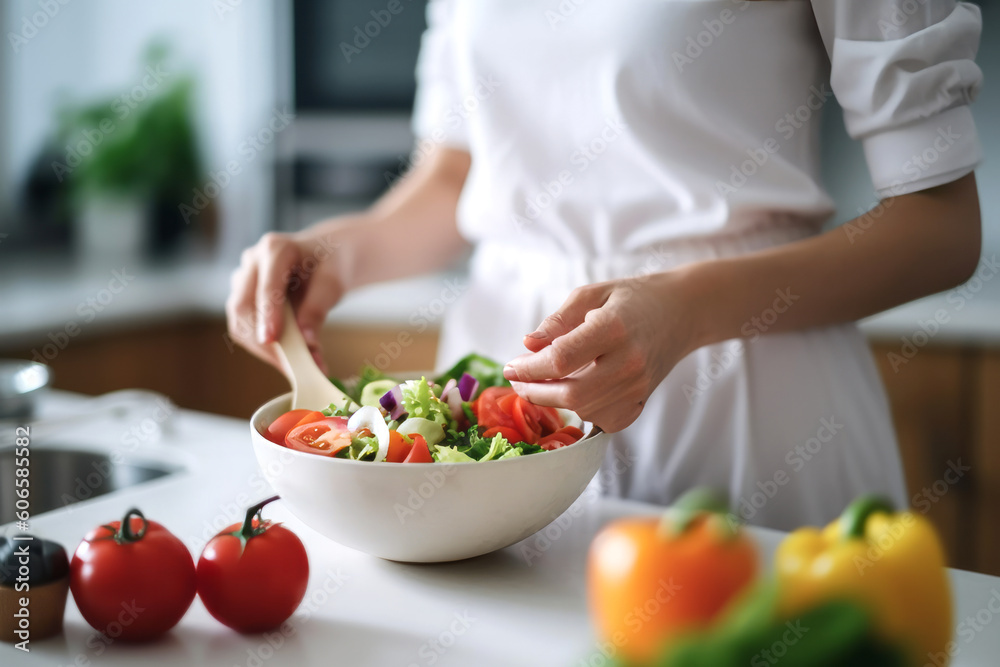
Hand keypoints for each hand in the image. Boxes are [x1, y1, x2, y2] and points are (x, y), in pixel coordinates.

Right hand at [226, 224, 350, 371]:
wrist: (325, 258)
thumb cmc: (330, 265)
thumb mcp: (332, 283)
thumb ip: (317, 308)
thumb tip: (306, 342)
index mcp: (275, 249)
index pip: (266, 286)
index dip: (267, 314)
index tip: (271, 340)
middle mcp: (252, 262)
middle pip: (243, 308)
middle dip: (266, 343)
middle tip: (297, 368)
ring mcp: (243, 281)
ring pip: (240, 324)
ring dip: (268, 351)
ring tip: (302, 366)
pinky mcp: (243, 300)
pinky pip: (246, 331)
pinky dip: (267, 350)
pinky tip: (291, 360)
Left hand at [502, 272, 694, 431]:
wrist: (682, 313)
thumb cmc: (632, 299)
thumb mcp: (591, 294)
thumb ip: (558, 320)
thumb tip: (528, 344)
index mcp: (613, 329)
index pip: (561, 359)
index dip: (529, 368)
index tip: (511, 366)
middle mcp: (628, 362)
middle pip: (571, 394)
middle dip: (535, 391)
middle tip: (519, 380)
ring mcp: (638, 387)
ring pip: (584, 410)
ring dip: (555, 401)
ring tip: (542, 383)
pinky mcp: (642, 402)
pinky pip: (603, 420)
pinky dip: (582, 411)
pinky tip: (574, 392)